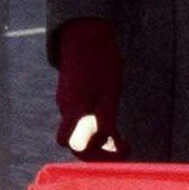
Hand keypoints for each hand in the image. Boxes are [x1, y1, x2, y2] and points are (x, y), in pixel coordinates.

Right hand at [54, 18, 128, 159]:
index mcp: (74, 109)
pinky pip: (81, 119)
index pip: (73, 144)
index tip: (117, 148)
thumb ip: (106, 118)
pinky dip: (95, 126)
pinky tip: (112, 122)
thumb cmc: (100, 61)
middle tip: (122, 148)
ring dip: (100, 140)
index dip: (93, 155)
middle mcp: (66, 109)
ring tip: (122, 138)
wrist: (85, 34)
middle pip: (76, 144)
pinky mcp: (71, 96)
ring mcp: (67, 102)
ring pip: (81, 131)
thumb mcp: (110, 91)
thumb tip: (106, 141)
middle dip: (99, 152)